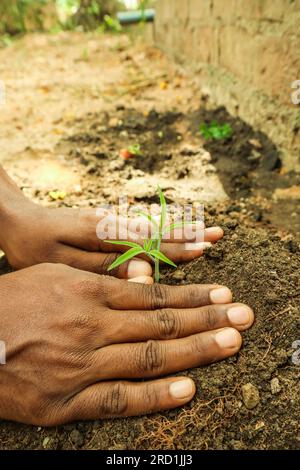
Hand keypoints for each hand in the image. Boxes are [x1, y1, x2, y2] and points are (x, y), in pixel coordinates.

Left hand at [0, 196, 222, 279]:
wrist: (15, 219)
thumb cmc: (34, 245)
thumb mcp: (63, 263)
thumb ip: (103, 267)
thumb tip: (144, 272)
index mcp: (103, 234)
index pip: (149, 243)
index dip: (178, 248)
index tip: (205, 248)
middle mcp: (111, 224)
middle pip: (156, 231)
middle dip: (187, 234)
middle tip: (218, 235)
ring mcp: (109, 222)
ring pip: (150, 226)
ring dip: (178, 229)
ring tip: (204, 229)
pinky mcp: (104, 224)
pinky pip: (139, 226)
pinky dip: (160, 228)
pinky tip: (172, 229)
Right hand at [0, 264, 253, 424]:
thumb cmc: (13, 301)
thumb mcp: (55, 275)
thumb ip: (100, 280)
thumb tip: (141, 279)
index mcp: (87, 293)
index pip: (153, 294)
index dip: (192, 297)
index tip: (223, 296)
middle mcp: (91, 326)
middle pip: (161, 323)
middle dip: (207, 320)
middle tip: (244, 317)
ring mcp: (80, 365)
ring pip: (148, 356)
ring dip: (194, 351)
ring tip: (231, 345)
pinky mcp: (63, 402)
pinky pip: (117, 399)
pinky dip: (154, 395)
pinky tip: (187, 389)